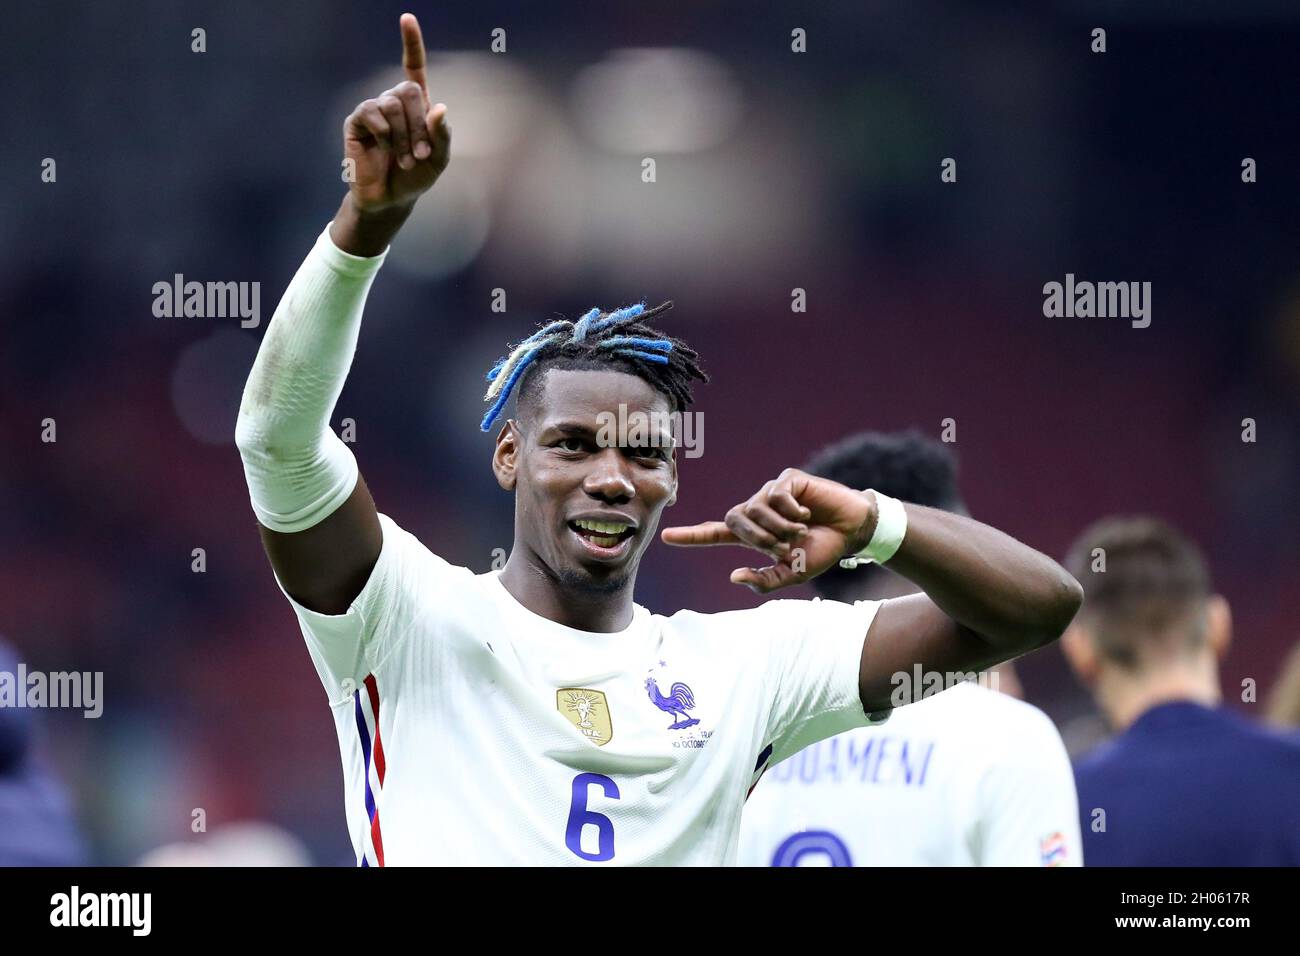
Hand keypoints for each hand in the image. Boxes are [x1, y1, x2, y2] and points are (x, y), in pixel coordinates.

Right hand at [342, 13, 449, 213]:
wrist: (390, 199)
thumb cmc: (416, 177)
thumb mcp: (438, 160)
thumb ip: (442, 135)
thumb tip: (439, 107)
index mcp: (416, 106)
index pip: (413, 67)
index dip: (411, 42)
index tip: (407, 18)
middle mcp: (393, 101)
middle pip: (408, 90)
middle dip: (419, 125)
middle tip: (421, 154)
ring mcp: (374, 110)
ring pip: (392, 104)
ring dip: (404, 136)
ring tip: (406, 159)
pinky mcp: (357, 121)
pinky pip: (373, 114)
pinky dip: (385, 134)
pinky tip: (384, 149)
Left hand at [660, 468, 877, 592]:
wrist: (851, 531)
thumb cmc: (821, 551)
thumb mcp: (793, 573)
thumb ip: (765, 580)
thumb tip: (734, 576)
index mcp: (754, 534)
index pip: (715, 533)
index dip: (691, 536)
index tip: (665, 537)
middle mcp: (757, 510)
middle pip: (734, 520)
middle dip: (758, 538)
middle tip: (784, 546)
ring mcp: (770, 493)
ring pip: (755, 508)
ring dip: (779, 526)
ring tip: (801, 530)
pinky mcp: (788, 480)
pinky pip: (776, 494)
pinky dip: (791, 510)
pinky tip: (806, 511)